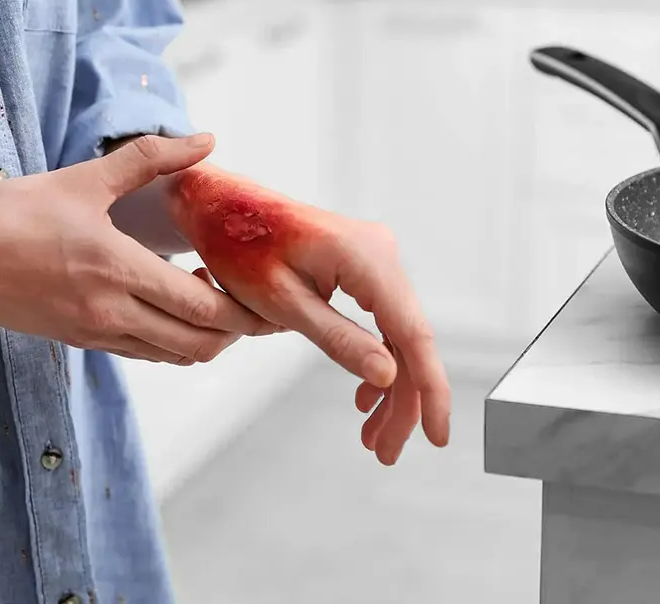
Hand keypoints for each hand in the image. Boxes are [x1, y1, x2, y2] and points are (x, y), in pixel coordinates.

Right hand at [0, 135, 275, 363]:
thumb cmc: (11, 213)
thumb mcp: (83, 178)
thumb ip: (151, 158)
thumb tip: (205, 139)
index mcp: (118, 270)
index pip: (203, 308)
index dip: (243, 310)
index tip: (260, 291)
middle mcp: (113, 313)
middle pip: (199, 344)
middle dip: (236, 330)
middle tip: (248, 300)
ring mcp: (97, 334)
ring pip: (174, 356)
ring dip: (206, 337)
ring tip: (210, 297)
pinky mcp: (82, 343)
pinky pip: (144, 355)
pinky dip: (173, 341)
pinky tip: (172, 306)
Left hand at [167, 165, 450, 463]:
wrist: (221, 207)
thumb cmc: (240, 246)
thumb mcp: (283, 303)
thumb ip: (338, 339)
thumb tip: (388, 376)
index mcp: (366, 258)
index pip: (413, 334)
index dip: (429, 391)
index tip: (437, 438)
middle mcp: (382, 254)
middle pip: (410, 341)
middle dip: (402, 401)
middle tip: (384, 452)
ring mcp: (376, 259)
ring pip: (399, 335)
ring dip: (389, 386)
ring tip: (371, 436)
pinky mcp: (365, 268)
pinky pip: (383, 320)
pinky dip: (375, 359)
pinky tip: (365, 394)